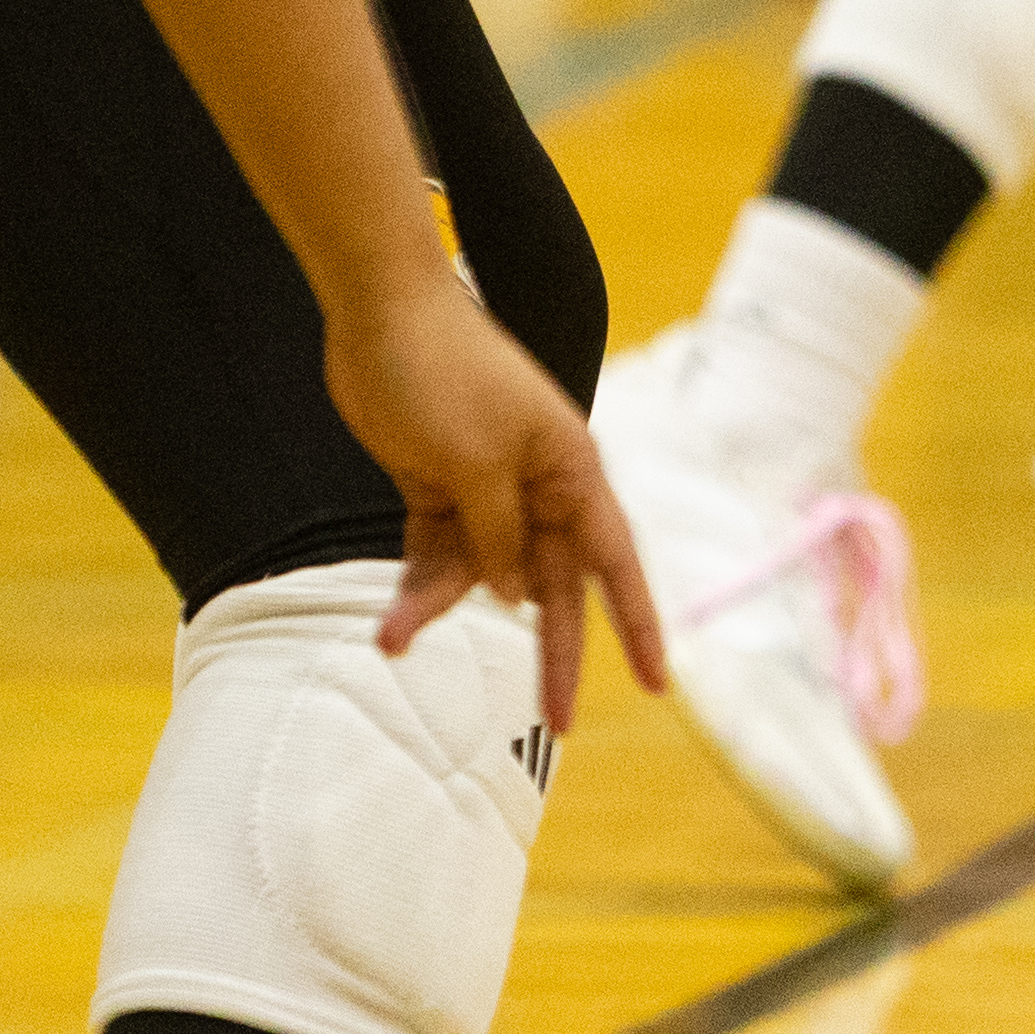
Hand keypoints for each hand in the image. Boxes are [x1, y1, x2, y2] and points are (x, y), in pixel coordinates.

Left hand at [335, 275, 669, 735]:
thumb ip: (499, 538)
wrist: (378, 310)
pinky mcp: (438, 487)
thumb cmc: (444, 373)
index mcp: (571, 472)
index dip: (638, 624)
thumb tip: (515, 596)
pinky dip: (416, 587)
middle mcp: (538, 486)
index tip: (657, 682)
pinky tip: (391, 623)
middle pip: (554, 585)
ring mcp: (487, 488)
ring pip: (482, 575)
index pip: (615, 563)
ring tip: (394, 638)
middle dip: (552, 653)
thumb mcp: (477, 466)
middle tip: (559, 723)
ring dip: (442, 607)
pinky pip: (437, 557)